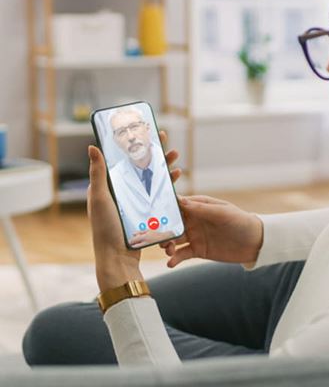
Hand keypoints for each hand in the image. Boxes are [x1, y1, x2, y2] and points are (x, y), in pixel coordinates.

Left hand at [90, 130, 180, 291]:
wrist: (118, 258)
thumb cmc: (105, 229)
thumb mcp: (100, 198)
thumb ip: (98, 173)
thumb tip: (93, 147)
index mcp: (110, 185)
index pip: (125, 159)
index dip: (136, 144)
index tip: (146, 130)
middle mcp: (124, 192)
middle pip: (142, 166)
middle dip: (155, 152)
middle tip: (165, 138)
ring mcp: (136, 203)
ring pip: (153, 179)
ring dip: (165, 167)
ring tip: (176, 157)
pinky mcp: (147, 213)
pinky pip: (160, 196)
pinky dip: (168, 186)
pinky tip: (176, 179)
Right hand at [161, 196, 263, 267]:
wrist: (255, 243)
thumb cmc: (241, 221)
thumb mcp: (223, 213)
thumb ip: (202, 208)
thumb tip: (180, 201)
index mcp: (198, 206)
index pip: (177, 205)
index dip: (164, 208)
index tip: (151, 213)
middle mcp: (193, 220)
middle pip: (171, 224)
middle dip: (161, 229)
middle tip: (154, 237)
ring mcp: (194, 236)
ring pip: (173, 239)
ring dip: (166, 244)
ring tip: (167, 250)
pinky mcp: (198, 250)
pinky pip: (182, 254)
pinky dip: (174, 259)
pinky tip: (170, 263)